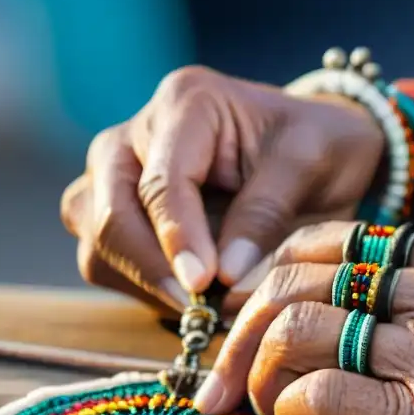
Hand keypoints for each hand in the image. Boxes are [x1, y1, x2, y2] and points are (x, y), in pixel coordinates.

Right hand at [59, 66, 385, 313]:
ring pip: (95, 238)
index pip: (162, 180)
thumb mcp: (312, 164)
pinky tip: (190, 298)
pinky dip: (141, 287)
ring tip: (202, 306)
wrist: (315, 147)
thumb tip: (225, 277)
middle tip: (199, 311)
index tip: (202, 284)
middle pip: (110, 211)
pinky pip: (104, 259)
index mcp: (187, 103)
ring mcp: (116, 172)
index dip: (177, 237)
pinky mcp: (114, 209)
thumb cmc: (318, 146)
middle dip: (151, 268)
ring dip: (142, 282)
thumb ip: (266, 213)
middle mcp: (136, 133)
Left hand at [192, 222, 413, 414]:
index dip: (277, 272)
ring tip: (255, 402)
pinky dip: (290, 410)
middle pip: (305, 279)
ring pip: (302, 328)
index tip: (252, 308)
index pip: (338, 241)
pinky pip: (325, 393)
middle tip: (224, 365)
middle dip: (245, 322)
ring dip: (256, 369)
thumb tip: (324, 303)